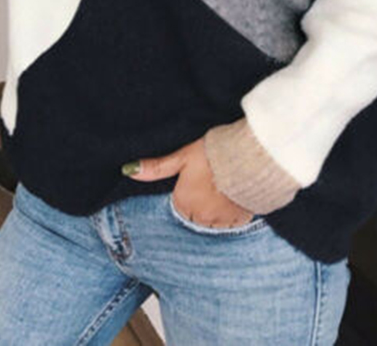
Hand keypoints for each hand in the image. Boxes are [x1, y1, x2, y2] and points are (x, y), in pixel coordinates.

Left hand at [121, 136, 255, 227]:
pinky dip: (232, 213)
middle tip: (211, 181)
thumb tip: (128, 170)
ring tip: (223, 188)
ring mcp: (221, 222)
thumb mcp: (182, 156)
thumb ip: (156, 167)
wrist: (248, 158)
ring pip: (213, 221)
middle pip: (196, 215)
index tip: (197, 179)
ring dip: (216, 209)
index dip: (188, 190)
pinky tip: (235, 196)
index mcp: (183, 203)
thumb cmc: (214, 154)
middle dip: (201, 202)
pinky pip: (231, 223)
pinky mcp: (240, 221)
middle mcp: (200, 218)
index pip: (180, 205)